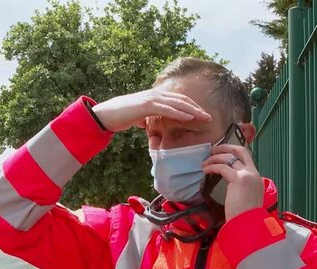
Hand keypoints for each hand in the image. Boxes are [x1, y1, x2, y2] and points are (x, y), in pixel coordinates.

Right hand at [90, 89, 211, 131]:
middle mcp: (156, 94)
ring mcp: (151, 99)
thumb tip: (150, 126)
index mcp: (156, 97)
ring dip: (193, 110)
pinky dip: (179, 113)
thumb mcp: (139, 117)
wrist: (106, 114)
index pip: (179, 99)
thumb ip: (147, 119)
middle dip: (197, 108)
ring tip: (204, 117)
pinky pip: (166, 109)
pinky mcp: (146, 106)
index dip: (192, 106)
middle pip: (182, 100)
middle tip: (210, 117)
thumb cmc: (122, 116)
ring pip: (177, 103)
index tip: (203, 115)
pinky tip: (189, 117)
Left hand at [201, 144, 263, 220]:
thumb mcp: (247, 199)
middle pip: (240, 150)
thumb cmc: (246, 216)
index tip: (223, 153)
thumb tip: (232, 186)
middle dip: (225, 147)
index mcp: (257, 178)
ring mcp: (247, 175)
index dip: (234, 152)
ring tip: (204, 163)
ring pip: (229, 157)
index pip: (246, 157)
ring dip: (215, 158)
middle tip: (213, 150)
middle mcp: (254, 173)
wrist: (249, 223)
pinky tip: (205, 170)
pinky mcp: (238, 179)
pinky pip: (222, 167)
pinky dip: (212, 167)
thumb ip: (242, 189)